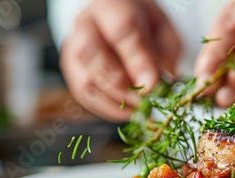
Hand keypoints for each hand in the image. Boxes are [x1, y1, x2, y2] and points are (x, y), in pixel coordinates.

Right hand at [61, 0, 180, 120]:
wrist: (119, 21)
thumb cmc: (144, 25)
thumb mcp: (163, 30)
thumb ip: (163, 52)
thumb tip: (155, 83)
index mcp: (111, 5)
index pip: (121, 31)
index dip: (138, 61)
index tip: (153, 84)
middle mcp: (85, 25)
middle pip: (92, 55)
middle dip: (122, 84)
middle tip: (145, 98)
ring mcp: (73, 49)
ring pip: (85, 81)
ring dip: (115, 102)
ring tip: (139, 108)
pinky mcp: (71, 71)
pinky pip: (84, 96)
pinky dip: (108, 109)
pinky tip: (127, 110)